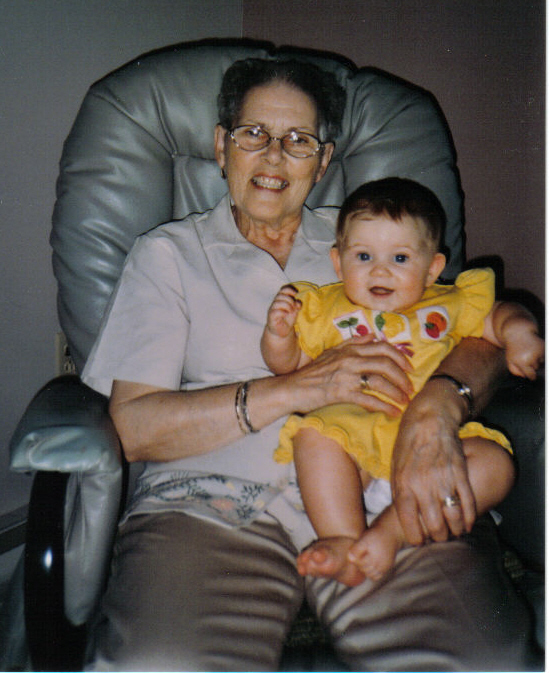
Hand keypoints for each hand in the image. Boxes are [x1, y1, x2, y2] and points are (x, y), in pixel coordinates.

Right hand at [266, 284, 301, 338]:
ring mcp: (272, 310)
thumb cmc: (288, 319)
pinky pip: (275, 312)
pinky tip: (286, 315)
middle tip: (294, 307)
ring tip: (290, 311)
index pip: (282, 290)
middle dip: (289, 300)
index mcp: (281, 299)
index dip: (289, 290)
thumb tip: (297, 302)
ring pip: (277, 303)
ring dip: (286, 306)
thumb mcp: (295, 311)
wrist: (283, 331)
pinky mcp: (271, 317)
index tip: (296, 293)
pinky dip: (282, 312)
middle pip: (280, 295)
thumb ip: (297, 305)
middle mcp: (275, 303)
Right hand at [291, 334, 413, 416]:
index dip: (400, 356)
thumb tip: (372, 335)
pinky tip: (393, 413)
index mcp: (350, 349)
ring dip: (396, 392)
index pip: (382, 347)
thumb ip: (352, 343)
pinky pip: (369, 399)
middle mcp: (350, 359)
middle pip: (385, 364)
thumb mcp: (331, 352)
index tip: (409, 367)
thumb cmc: (312, 373)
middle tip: (410, 388)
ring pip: (380, 381)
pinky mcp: (341, 392)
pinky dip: (384, 407)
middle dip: (402, 376)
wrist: (293, 388)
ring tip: (405, 401)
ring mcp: (346, 376)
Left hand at [391, 378, 476, 544]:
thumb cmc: (408, 444)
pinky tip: (466, 524)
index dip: (415, 537)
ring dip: (454, 530)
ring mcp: (444, 480)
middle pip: (433, 525)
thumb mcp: (395, 467)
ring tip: (452, 532)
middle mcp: (423, 486)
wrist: (429, 419)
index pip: (408, 523)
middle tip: (438, 536)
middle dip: (437, 536)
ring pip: (452, 518)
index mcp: (403, 484)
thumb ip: (399, 492)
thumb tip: (405, 516)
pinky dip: (468, 518)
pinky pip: (468, 504)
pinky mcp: (461, 474)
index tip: (419, 541)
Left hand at [504, 327, 543, 379]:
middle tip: (525, 357)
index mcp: (522, 362)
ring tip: (528, 352)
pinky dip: (540, 354)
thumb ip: (515, 371)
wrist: (517, 334)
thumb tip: (525, 376)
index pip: (531, 375)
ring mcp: (538, 352)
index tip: (532, 377)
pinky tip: (533, 349)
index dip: (532, 376)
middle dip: (532, 364)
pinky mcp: (543, 347)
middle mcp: (531, 357)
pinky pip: (544, 356)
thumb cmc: (513, 349)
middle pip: (536, 368)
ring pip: (541, 362)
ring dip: (536, 359)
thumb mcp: (510, 361)